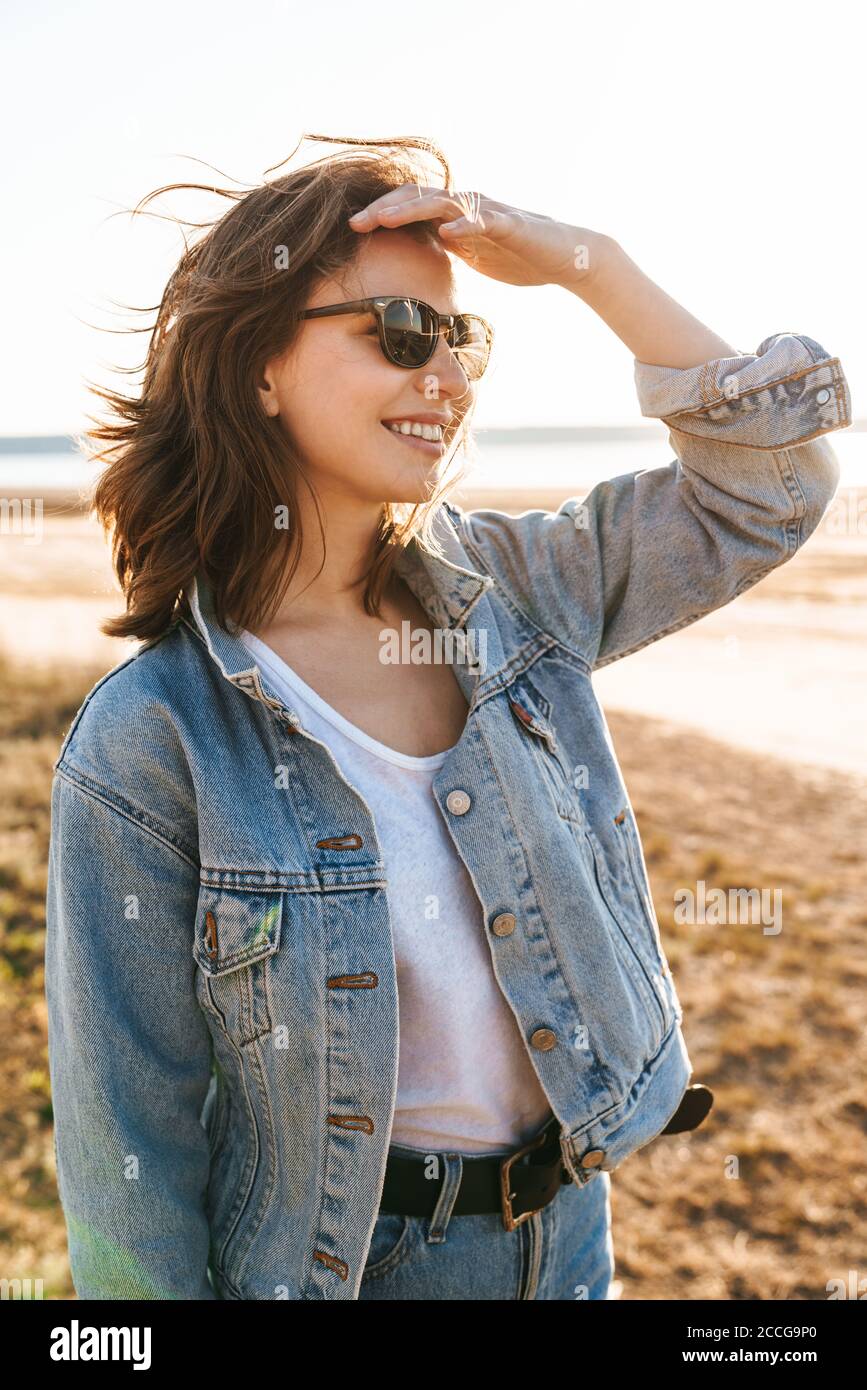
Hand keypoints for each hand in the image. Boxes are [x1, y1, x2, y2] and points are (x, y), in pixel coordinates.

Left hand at [347, 184, 609, 290]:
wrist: (565, 257)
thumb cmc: (518, 256)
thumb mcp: (471, 255)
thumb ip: (445, 248)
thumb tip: (415, 254)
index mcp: (454, 215)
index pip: (410, 206)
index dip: (380, 213)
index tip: (351, 228)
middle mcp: (467, 206)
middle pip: (418, 198)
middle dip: (384, 209)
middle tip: (355, 223)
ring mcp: (489, 212)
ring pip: (445, 203)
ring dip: (413, 209)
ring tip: (385, 218)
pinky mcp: (512, 225)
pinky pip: (486, 221)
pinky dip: (466, 225)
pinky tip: (447, 232)